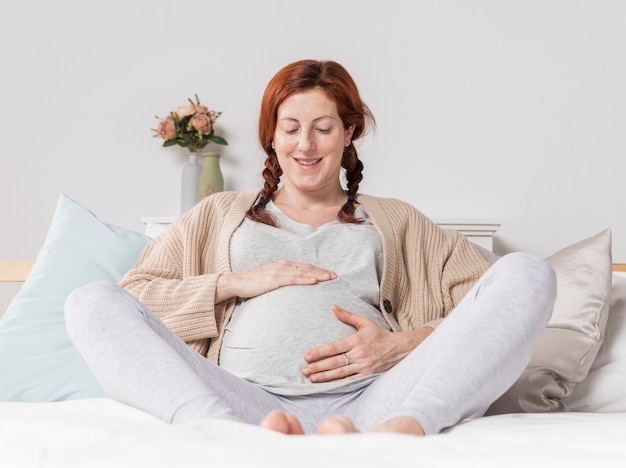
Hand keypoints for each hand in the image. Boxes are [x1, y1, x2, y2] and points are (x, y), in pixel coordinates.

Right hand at [215, 260, 336, 301]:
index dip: (319, 270)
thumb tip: (293, 286)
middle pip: (308, 268)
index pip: (306, 267)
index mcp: (284, 265)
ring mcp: (279, 271)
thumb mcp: (270, 280)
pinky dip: (305, 280)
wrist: (236, 282)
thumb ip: (282, 280)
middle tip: (336, 276)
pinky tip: (314, 282)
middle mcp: (283, 265)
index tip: (331, 274)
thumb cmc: (253, 283)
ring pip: (303, 272)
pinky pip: (293, 279)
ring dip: (318, 275)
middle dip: (323, 272)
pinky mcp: (274, 278)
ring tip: (330, 278)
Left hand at [301, 305, 432, 382]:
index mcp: (356, 340)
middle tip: (304, 370)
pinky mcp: (367, 376)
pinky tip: (327, 385)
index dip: (319, 353)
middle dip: (318, 367)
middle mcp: (359, 354)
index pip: (333, 347)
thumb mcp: (365, 322)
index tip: (306, 356)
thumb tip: (333, 307)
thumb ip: (347, 316)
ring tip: (311, 378)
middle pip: (334, 362)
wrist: (400, 349)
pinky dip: (338, 384)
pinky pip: (350, 381)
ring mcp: (363, 366)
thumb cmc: (380, 335)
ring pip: (340, 373)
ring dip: (324, 377)